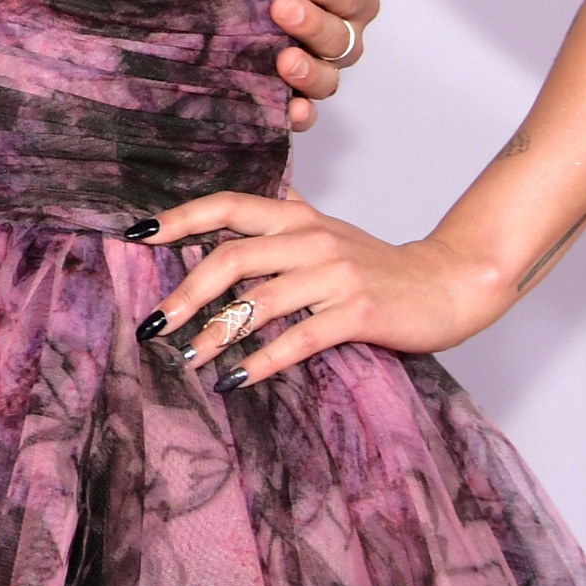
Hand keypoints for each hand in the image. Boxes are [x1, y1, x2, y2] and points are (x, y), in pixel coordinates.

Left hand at [135, 189, 498, 389]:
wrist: (447, 284)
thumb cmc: (376, 265)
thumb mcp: (324, 233)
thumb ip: (279, 222)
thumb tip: (221, 221)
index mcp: (297, 216)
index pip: (228, 206)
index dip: (181, 218)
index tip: (138, 235)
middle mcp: (311, 238)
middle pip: (232, 257)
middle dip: (186, 292)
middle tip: (155, 324)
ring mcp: (335, 275)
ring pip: (259, 301)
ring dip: (217, 333)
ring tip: (187, 358)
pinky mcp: (357, 313)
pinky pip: (298, 340)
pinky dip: (262, 361)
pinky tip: (236, 379)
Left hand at [271, 0, 378, 129]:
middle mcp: (337, 34)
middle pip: (343, 36)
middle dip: (316, 23)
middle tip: (282, 7)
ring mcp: (316, 67)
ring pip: (329, 78)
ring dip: (311, 71)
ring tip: (285, 60)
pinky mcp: (292, 95)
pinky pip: (306, 112)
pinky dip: (302, 114)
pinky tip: (292, 111)